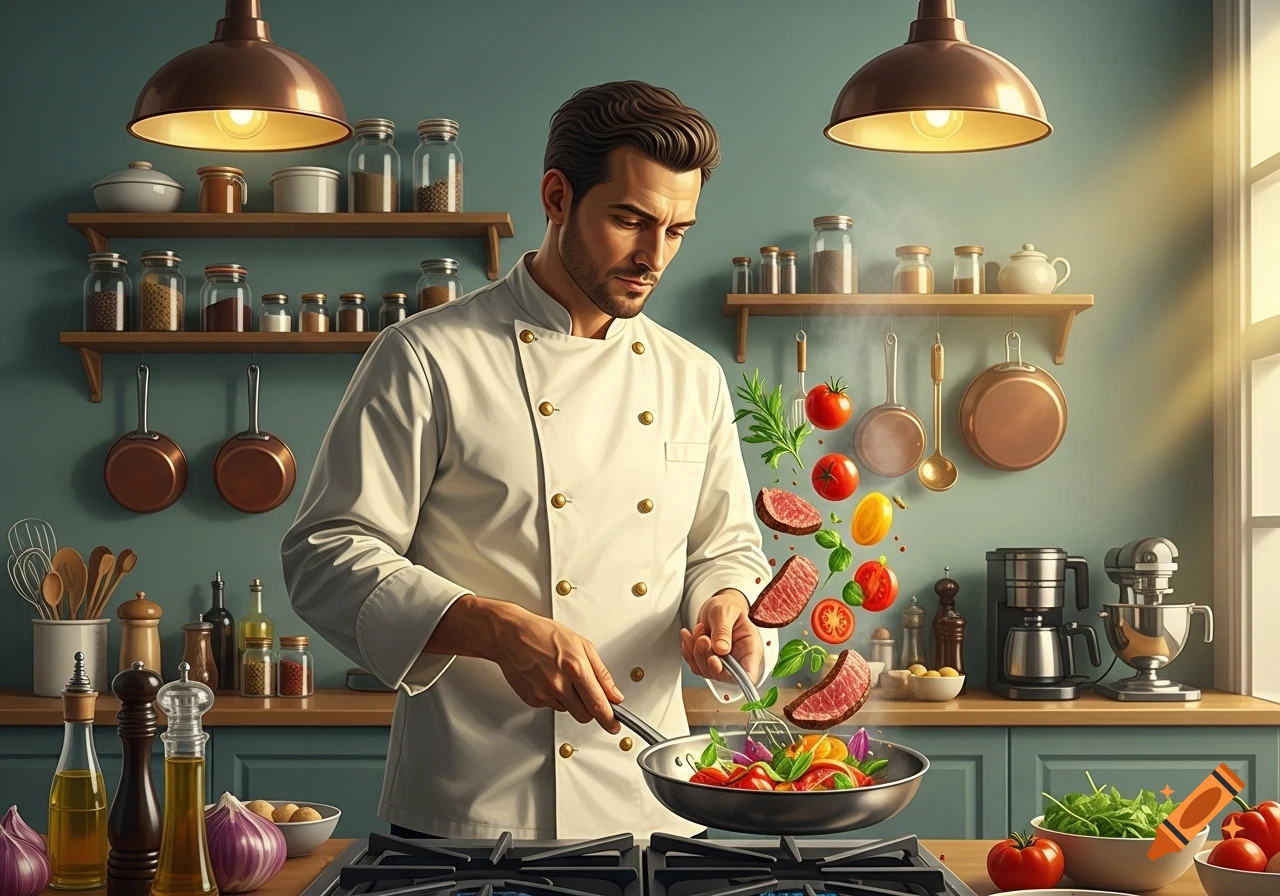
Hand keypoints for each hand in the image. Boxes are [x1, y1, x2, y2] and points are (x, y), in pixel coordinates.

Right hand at [485, 602, 622, 733]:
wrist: (510, 635)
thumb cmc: (543, 634)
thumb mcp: (582, 645)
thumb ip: (602, 673)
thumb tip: (614, 694)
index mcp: (576, 668)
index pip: (598, 704)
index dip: (609, 719)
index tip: (614, 725)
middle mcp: (559, 684)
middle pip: (584, 715)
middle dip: (590, 709)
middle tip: (587, 693)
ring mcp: (544, 694)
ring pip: (568, 710)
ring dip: (571, 700)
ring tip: (561, 676)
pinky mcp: (532, 699)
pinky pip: (552, 706)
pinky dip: (554, 696)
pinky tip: (548, 678)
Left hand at [680, 589, 763, 686]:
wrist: (718, 605)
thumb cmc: (728, 606)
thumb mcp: (726, 612)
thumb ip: (723, 630)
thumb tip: (721, 650)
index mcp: (751, 648)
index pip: (749, 674)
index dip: (734, 676)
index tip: (715, 660)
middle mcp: (739, 659)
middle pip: (723, 675)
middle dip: (706, 657)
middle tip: (703, 638)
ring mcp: (724, 662)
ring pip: (706, 671)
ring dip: (696, 652)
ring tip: (699, 630)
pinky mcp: (710, 661)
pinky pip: (696, 666)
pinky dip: (689, 652)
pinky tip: (689, 637)